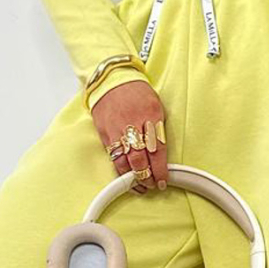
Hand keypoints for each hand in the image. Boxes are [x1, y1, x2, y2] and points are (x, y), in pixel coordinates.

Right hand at [90, 77, 168, 191]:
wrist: (112, 81)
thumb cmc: (136, 93)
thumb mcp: (156, 106)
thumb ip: (158, 128)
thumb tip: (162, 153)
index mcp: (150, 115)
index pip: (157, 149)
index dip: (160, 169)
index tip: (163, 180)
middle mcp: (132, 124)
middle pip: (140, 158)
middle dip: (147, 176)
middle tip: (152, 185)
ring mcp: (116, 130)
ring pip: (124, 161)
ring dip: (132, 178)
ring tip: (140, 186)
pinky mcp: (105, 134)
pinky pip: (113, 157)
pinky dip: (120, 170)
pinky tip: (126, 176)